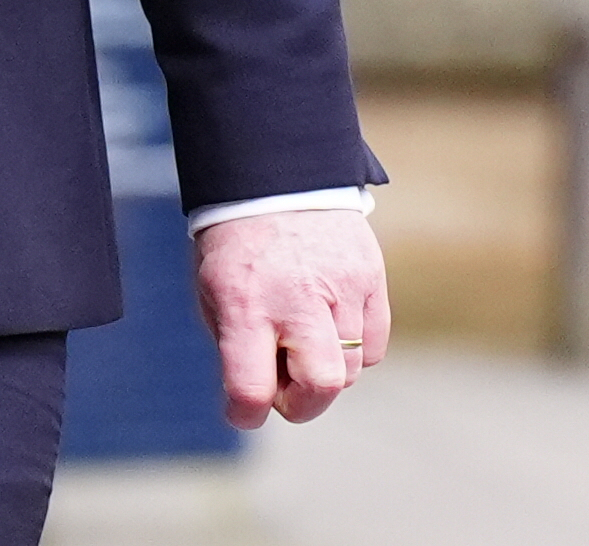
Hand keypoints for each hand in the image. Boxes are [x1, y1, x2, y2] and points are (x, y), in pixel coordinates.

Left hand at [191, 208, 388, 429]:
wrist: (276, 174)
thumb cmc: (239, 245)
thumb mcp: (214, 292)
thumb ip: (236, 349)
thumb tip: (261, 401)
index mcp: (245, 303)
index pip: (252, 388)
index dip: (246, 414)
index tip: (243, 409)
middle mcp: (297, 297)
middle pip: (322, 386)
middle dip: (302, 404)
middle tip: (285, 386)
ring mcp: (342, 285)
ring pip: (351, 370)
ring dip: (325, 370)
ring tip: (303, 339)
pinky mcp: (372, 274)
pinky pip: (374, 345)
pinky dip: (354, 349)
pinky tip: (331, 323)